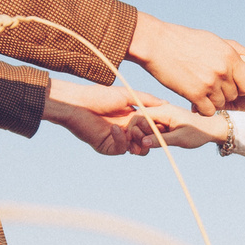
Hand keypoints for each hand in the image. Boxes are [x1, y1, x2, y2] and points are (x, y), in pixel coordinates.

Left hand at [44, 76, 158, 155]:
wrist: (77, 103)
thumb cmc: (100, 96)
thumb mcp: (127, 95)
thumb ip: (147, 100)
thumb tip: (167, 104)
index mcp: (133, 119)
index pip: (151, 128)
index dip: (158, 128)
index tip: (164, 124)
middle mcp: (127, 131)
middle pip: (146, 141)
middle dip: (150, 137)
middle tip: (149, 131)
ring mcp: (117, 140)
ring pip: (136, 149)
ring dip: (138, 141)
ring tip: (134, 132)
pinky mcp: (107, 147)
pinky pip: (120, 149)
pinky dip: (121, 140)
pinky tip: (115, 128)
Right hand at [128, 13, 244, 114]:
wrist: (156, 44)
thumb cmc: (183, 40)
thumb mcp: (212, 39)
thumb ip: (234, 48)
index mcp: (230, 56)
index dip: (241, 87)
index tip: (230, 84)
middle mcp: (223, 70)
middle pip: (234, 95)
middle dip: (225, 94)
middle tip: (211, 88)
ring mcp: (209, 83)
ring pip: (221, 104)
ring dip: (212, 101)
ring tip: (201, 92)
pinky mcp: (194, 94)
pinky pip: (208, 111)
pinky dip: (202, 109)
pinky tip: (195, 100)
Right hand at [135, 100, 230, 148]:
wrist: (212, 129)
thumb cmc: (198, 133)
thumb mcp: (179, 138)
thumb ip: (160, 140)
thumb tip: (142, 143)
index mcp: (164, 111)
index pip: (139, 115)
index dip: (134, 128)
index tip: (138, 142)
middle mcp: (161, 111)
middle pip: (139, 121)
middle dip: (136, 135)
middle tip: (139, 150)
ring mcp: (162, 117)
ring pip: (144, 126)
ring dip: (142, 138)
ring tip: (144, 150)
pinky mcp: (164, 124)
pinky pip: (151, 130)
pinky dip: (148, 138)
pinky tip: (149, 147)